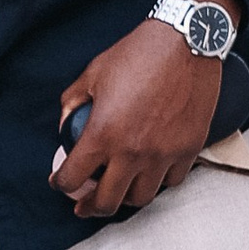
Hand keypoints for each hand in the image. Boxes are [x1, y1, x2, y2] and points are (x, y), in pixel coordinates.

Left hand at [51, 16, 220, 219]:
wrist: (186, 42)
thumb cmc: (138, 54)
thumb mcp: (92, 74)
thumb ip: (73, 103)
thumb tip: (65, 125)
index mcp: (103, 134)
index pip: (73, 178)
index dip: (60, 184)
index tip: (59, 182)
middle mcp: (133, 151)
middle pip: (107, 202)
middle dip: (90, 207)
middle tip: (84, 204)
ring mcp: (163, 154)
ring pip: (141, 198)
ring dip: (125, 197)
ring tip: (118, 189)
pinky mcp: (189, 149)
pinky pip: (172, 181)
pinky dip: (158, 181)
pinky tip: (150, 173)